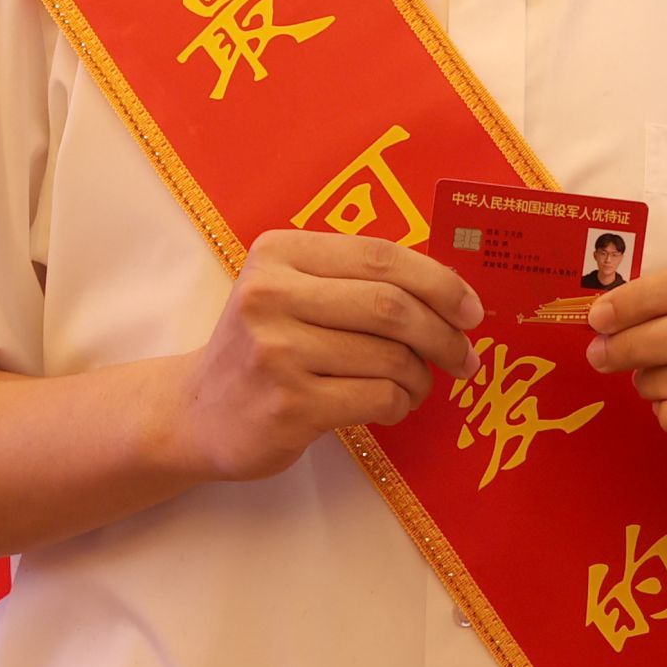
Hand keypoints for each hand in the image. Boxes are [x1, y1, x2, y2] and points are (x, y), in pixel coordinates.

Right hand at [172, 232, 483, 481]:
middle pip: (391, 306)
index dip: (439, 281)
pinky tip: (393, 404)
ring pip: (389, 356)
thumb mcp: (291, 292)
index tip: (471, 309)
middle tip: (466, 356)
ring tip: (419, 383)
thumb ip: (353, 280)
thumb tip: (451, 292)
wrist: (195, 412)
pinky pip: (377, 397)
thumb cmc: (263, 346)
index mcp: (280, 254)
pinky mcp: (288, 405)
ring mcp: (277, 352)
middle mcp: (272, 296)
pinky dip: (401, 402)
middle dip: (443, 333)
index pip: (381, 255)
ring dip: (421, 375)